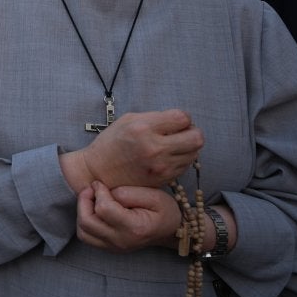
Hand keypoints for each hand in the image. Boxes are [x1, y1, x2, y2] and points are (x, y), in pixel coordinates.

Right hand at [61, 109, 202, 193]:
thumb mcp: (128, 120)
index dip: (183, 118)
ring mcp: (161, 166)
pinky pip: (185, 166)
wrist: (99, 172)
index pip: (183, 118)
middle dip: (193, 132)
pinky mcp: (163, 179)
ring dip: (188, 147)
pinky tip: (168, 157)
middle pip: (197, 138)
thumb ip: (155, 118)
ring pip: (194, 153)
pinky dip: (181, 159)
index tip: (175, 121)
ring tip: (174, 146)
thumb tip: (179, 120)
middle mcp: (155, 148)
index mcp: (144, 128)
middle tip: (183, 133)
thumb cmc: (112, 143)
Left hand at [76, 182, 181, 252]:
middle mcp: (121, 241)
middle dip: (84, 200)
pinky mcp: (108, 248)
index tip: (100, 183)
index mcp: (134, 228)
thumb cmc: (164, 211)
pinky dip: (85, 222)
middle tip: (91, 188)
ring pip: (83, 231)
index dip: (98, 191)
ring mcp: (113, 247)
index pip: (103, 209)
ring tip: (92, 199)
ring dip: (82, 212)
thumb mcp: (155, 195)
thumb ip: (129, 193)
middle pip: (87, 222)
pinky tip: (95, 210)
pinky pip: (87, 236)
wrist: (170, 231)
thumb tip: (105, 192)